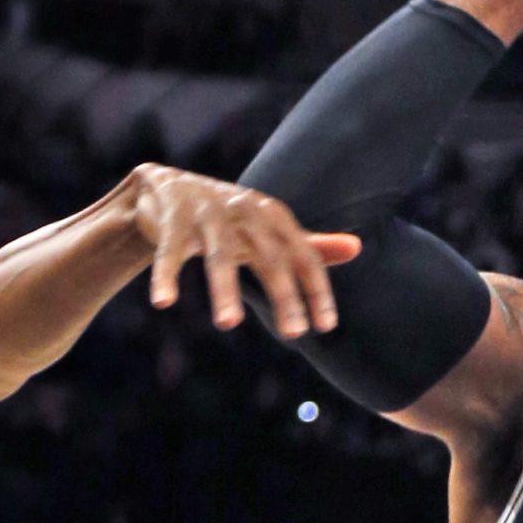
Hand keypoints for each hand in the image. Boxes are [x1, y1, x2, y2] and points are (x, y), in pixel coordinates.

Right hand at [128, 166, 361, 339]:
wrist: (165, 188)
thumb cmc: (228, 220)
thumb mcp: (270, 232)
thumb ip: (310, 245)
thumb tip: (358, 248)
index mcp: (273, 216)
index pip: (303, 256)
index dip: (317, 290)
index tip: (326, 326)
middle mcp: (245, 210)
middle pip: (269, 256)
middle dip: (283, 295)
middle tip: (294, 334)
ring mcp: (207, 212)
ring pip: (220, 255)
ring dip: (225, 290)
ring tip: (229, 324)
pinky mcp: (172, 217)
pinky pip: (170, 251)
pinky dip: (166, 275)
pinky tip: (164, 302)